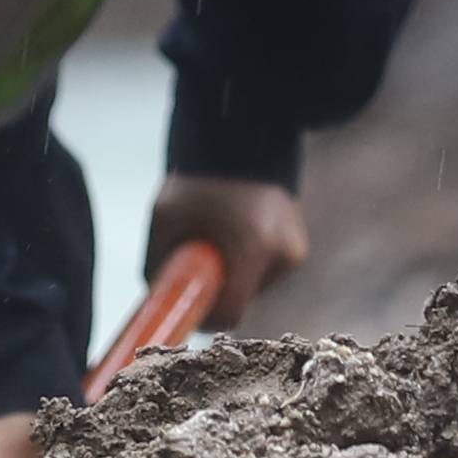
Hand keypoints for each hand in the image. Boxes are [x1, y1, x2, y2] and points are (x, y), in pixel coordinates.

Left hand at [144, 175, 314, 326]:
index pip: (230, 313)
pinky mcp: (298, 246)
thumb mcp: (164, 221)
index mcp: (252, 246)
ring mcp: (294, 250)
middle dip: (217, 290)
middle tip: (198, 261)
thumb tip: (159, 304)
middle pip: (242, 301)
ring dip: (233, 274)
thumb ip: (158, 268)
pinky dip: (247, 261)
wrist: (240, 139)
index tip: (190, 306)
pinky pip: (265, 270)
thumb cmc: (197, 180)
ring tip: (219, 236)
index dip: (205, 317)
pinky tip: (237, 232)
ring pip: (254, 287)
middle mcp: (282, 252)